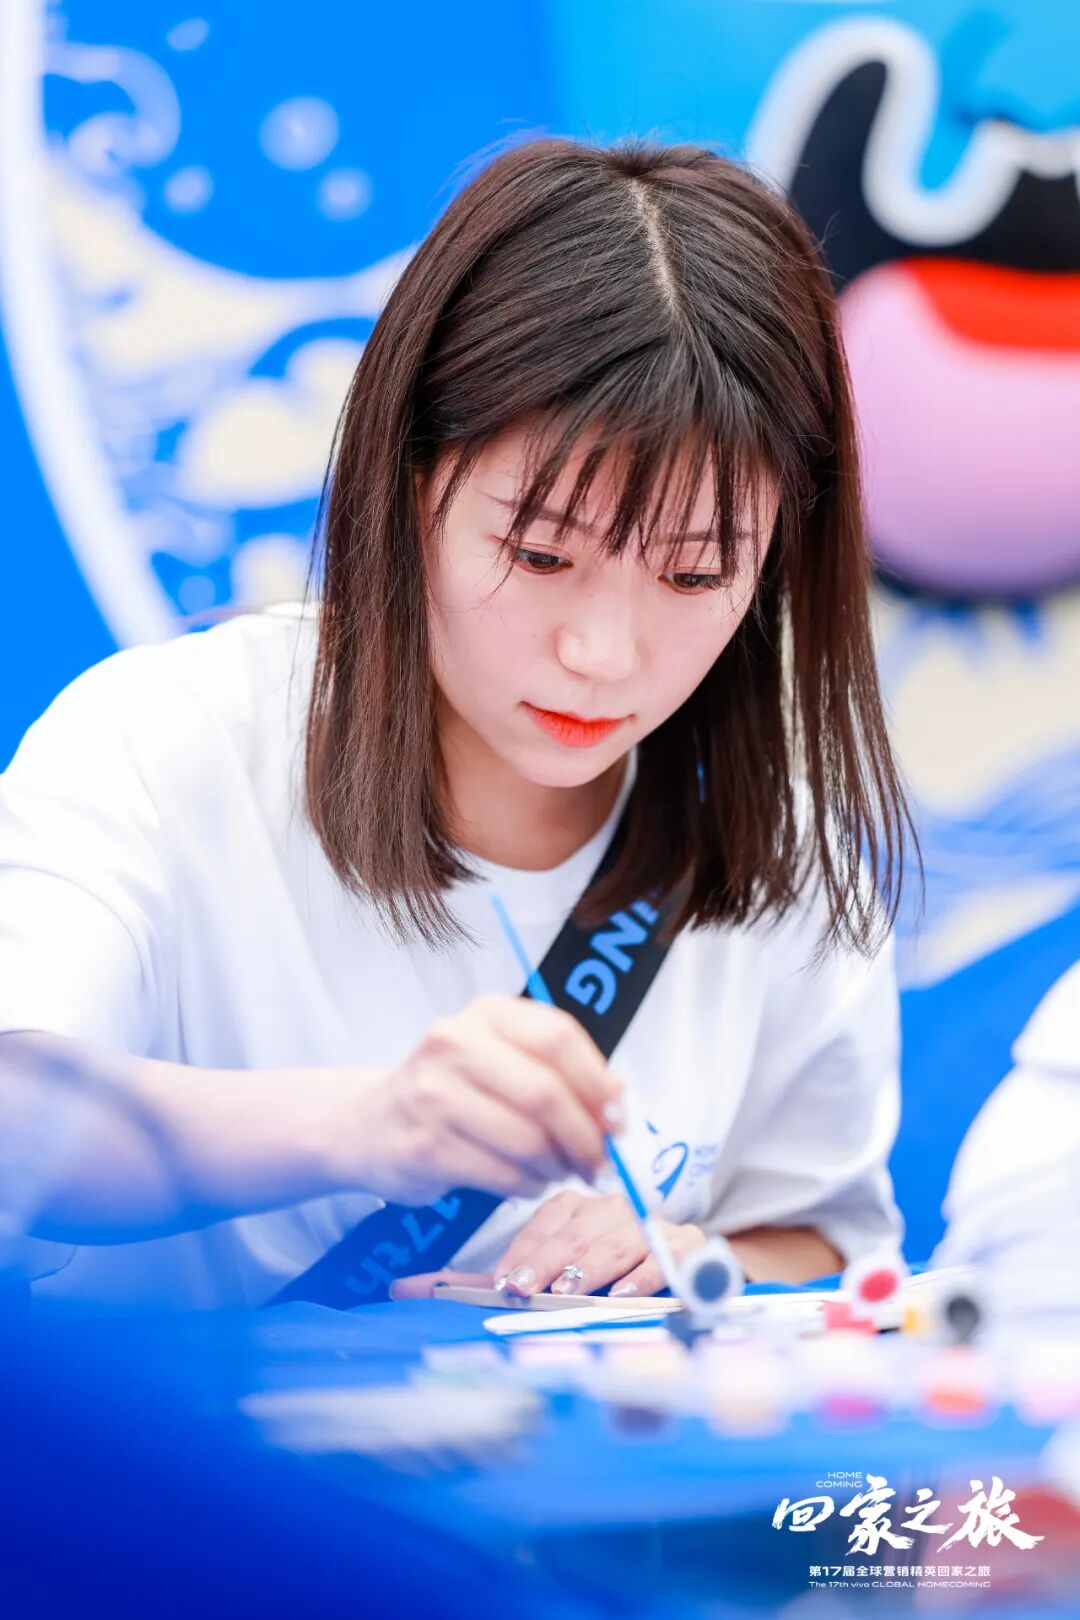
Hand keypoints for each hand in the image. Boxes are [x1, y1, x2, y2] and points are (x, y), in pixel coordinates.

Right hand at [337, 996, 622, 1207]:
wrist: (368, 1124)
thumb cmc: (451, 1090)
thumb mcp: (501, 1059)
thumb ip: (557, 1071)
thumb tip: (617, 1103)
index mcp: (487, 1012)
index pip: (558, 1037)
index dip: (598, 1082)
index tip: (618, 1118)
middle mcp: (455, 1042)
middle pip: (546, 1093)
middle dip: (585, 1136)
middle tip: (599, 1162)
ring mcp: (435, 1093)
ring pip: (528, 1140)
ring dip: (557, 1166)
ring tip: (559, 1172)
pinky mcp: (426, 1145)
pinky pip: (502, 1174)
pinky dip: (528, 1186)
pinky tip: (527, 1182)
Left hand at [389, 1189, 706, 1299]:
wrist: (680, 1277)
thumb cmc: (594, 1281)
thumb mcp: (532, 1280)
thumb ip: (473, 1285)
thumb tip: (397, 1289)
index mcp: (572, 1209)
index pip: (546, 1222)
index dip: (525, 1252)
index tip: (507, 1283)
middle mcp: (609, 1209)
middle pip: (576, 1231)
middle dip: (549, 1263)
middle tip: (526, 1290)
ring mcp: (649, 1224)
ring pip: (617, 1239)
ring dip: (591, 1267)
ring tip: (568, 1290)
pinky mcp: (688, 1243)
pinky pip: (666, 1253)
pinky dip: (645, 1273)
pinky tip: (624, 1293)